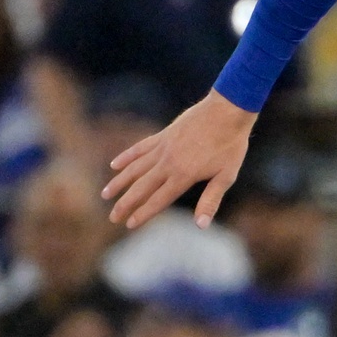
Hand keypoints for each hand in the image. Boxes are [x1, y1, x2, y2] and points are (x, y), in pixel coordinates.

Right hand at [103, 89, 256, 228]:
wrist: (227, 110)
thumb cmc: (231, 145)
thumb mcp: (226, 176)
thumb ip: (211, 200)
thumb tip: (201, 225)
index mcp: (183, 176)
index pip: (158, 200)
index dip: (143, 214)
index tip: (129, 225)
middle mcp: (168, 163)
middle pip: (141, 187)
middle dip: (125, 204)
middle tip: (112, 218)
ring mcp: (163, 148)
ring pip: (135, 168)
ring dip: (119, 182)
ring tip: (105, 195)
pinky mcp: (163, 135)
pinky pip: (140, 148)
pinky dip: (126, 157)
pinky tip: (114, 164)